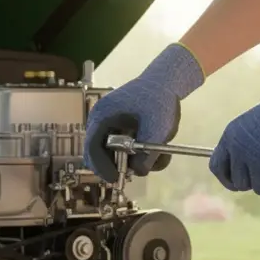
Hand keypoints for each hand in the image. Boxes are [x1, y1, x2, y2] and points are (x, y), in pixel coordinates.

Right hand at [83, 43, 203, 182]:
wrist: (167, 82)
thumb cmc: (159, 100)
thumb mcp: (157, 129)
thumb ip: (147, 154)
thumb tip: (138, 172)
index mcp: (102, 116)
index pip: (92, 147)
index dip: (101, 166)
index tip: (115, 178)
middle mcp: (102, 123)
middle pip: (101, 154)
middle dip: (119, 166)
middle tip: (137, 171)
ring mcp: (111, 128)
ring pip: (115, 156)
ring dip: (136, 162)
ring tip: (158, 156)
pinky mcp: (121, 132)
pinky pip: (125, 151)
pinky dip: (141, 156)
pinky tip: (158, 151)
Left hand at [210, 57, 259, 196]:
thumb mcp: (258, 123)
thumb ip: (247, 144)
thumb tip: (247, 170)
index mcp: (231, 136)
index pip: (217, 167)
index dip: (227, 178)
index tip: (237, 183)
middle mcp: (240, 152)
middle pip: (240, 183)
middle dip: (255, 181)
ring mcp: (258, 165)